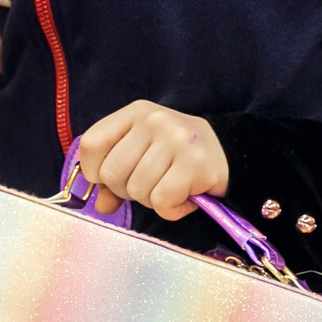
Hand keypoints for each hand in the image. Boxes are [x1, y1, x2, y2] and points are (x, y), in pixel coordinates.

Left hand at [78, 101, 227, 221]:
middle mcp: (155, 121)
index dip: (93, 170)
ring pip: (137, 190)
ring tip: (170, 188)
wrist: (228, 152)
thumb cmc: (176, 155)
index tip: (108, 180)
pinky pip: (162, 201)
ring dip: (151, 200)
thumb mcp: (142, 153)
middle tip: (149, 185)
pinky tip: (183, 197)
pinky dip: (171, 209)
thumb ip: (114, 178)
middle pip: (112, 172)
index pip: (92, 143)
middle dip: (125, 190)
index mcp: (135, 112)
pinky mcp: (195, 164)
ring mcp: (176, 140)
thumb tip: (100, 206)